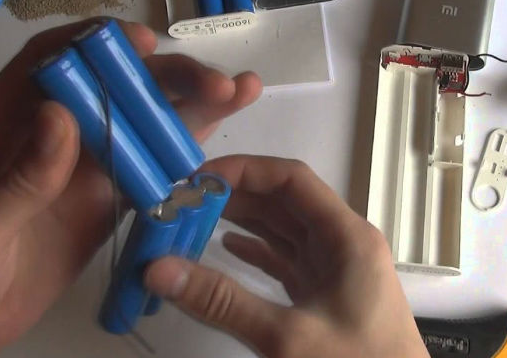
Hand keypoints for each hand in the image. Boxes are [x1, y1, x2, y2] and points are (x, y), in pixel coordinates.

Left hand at [0, 20, 261, 356]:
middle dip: (170, 79)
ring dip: (192, 109)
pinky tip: (218, 143)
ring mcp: (83, 174)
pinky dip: (184, 158)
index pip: (53, 63)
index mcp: (5, 128)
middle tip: (222, 84)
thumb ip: (15, 179)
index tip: (146, 44)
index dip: (101, 45)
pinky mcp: (103, 206)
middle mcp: (52, 141)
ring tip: (241, 93)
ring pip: (143, 129)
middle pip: (116, 91)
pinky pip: (149, 174)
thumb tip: (62, 116)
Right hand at [145, 156, 428, 357]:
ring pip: (284, 229)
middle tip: (186, 202)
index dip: (244, 170)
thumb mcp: (287, 337)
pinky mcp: (325, 293)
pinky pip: (286, 259)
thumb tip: (159, 270)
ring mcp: (334, 268)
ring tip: (196, 219)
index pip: (292, 180)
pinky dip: (256, 251)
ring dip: (243, 221)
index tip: (198, 179)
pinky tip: (225, 247)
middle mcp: (343, 243)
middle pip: (285, 202)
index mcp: (347, 236)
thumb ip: (222, 302)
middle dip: (236, 196)